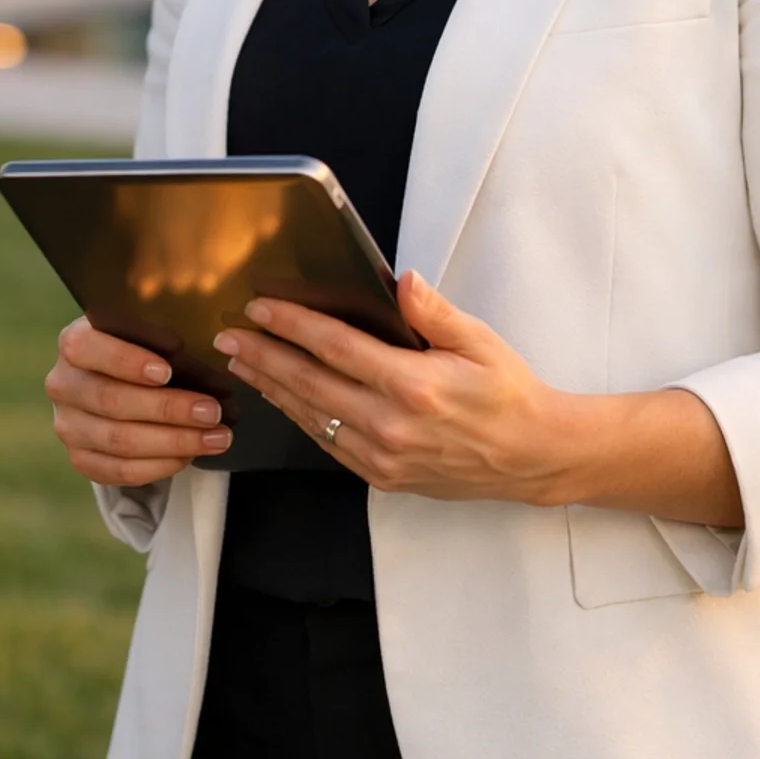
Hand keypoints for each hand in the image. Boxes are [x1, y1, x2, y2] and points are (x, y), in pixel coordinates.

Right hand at [45, 317, 232, 485]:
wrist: (113, 381)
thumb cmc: (139, 349)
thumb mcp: (143, 332)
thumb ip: (160, 337)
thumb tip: (199, 352)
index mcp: (73, 342)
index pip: (88, 348)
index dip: (126, 361)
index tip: (166, 371)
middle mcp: (63, 385)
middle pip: (112, 401)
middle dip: (167, 409)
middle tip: (211, 412)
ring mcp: (68, 426)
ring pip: (120, 441)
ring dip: (173, 442)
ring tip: (215, 438)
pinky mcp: (80, 459)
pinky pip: (120, 471)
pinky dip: (159, 465)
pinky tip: (190, 456)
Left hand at [214, 271, 564, 501]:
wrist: (530, 456)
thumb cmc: (507, 393)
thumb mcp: (479, 341)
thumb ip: (434, 311)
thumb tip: (401, 280)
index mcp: (413, 385)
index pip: (336, 347)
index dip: (293, 325)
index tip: (260, 308)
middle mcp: (391, 425)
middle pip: (310, 384)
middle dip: (264, 357)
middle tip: (229, 336)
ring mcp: (384, 456)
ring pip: (313, 417)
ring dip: (273, 388)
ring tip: (242, 364)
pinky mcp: (383, 477)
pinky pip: (329, 443)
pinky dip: (300, 418)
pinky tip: (282, 398)